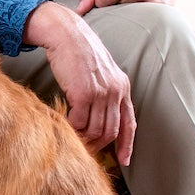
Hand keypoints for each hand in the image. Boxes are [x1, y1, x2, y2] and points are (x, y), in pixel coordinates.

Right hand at [23, 1, 135, 164]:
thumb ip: (106, 91)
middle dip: (99, 144)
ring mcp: (101, 93)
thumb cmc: (79, 52)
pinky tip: (64, 122)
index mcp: (123, 87)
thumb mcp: (102, 72)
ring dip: (83, 137)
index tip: (124, 160)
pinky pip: (79, 122)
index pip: (130, 123)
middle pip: (111, 131)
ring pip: (95, 129)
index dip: (127, 145)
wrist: (66, 34)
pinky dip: (72, 127)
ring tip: (73, 136)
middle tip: (85, 149)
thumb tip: (99, 116)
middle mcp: (116, 91)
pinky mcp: (84, 93)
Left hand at [76, 0, 184, 14]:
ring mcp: (156, 2)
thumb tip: (79, 12)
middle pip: (115, 14)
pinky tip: (145, 6)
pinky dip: (142, 18)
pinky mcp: (166, 11)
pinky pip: (145, 23)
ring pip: (130, 20)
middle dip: (116, 7)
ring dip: (129, 14)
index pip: (101, 3)